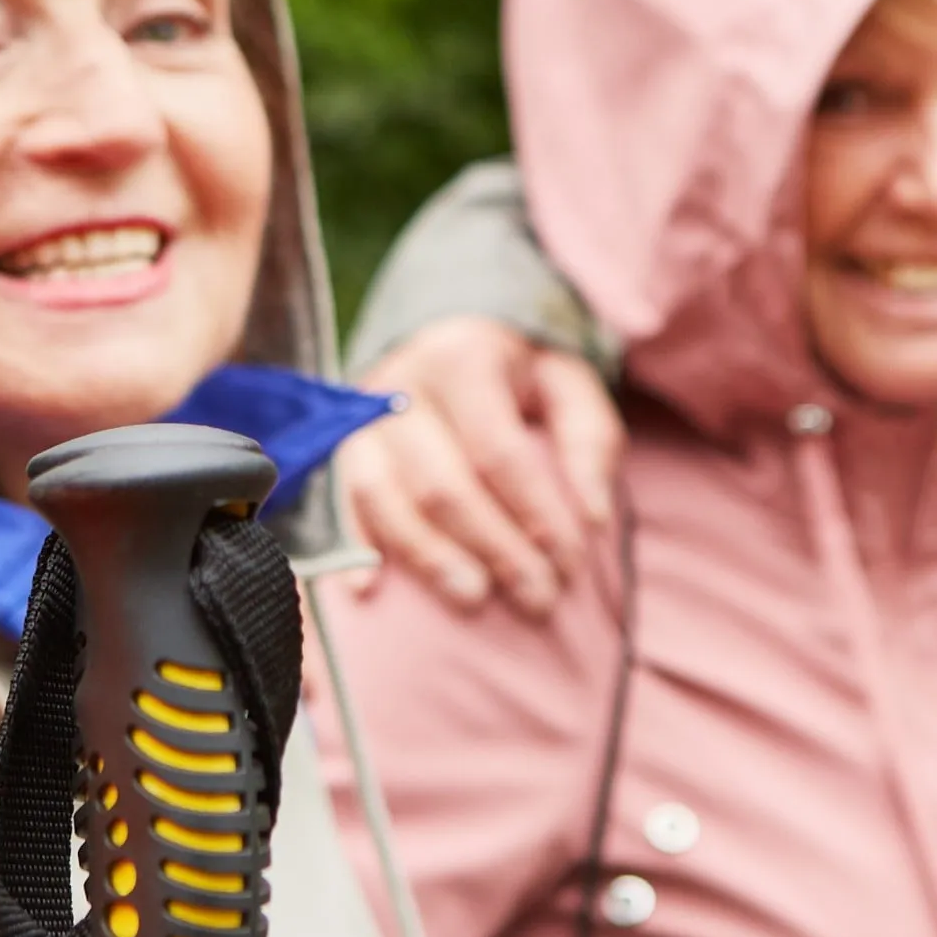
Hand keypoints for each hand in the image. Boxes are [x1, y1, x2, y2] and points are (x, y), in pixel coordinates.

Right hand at [336, 316, 621, 618]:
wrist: (448, 337)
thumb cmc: (521, 373)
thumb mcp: (569, 384)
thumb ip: (589, 443)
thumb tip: (594, 517)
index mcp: (463, 359)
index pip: (498, 451)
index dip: (535, 514)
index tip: (571, 564)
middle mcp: (403, 385)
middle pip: (442, 485)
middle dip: (493, 549)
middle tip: (538, 598)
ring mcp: (363, 419)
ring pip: (386, 498)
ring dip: (431, 558)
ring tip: (475, 599)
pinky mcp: (343, 448)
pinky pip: (342, 502)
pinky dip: (354, 547)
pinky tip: (368, 589)